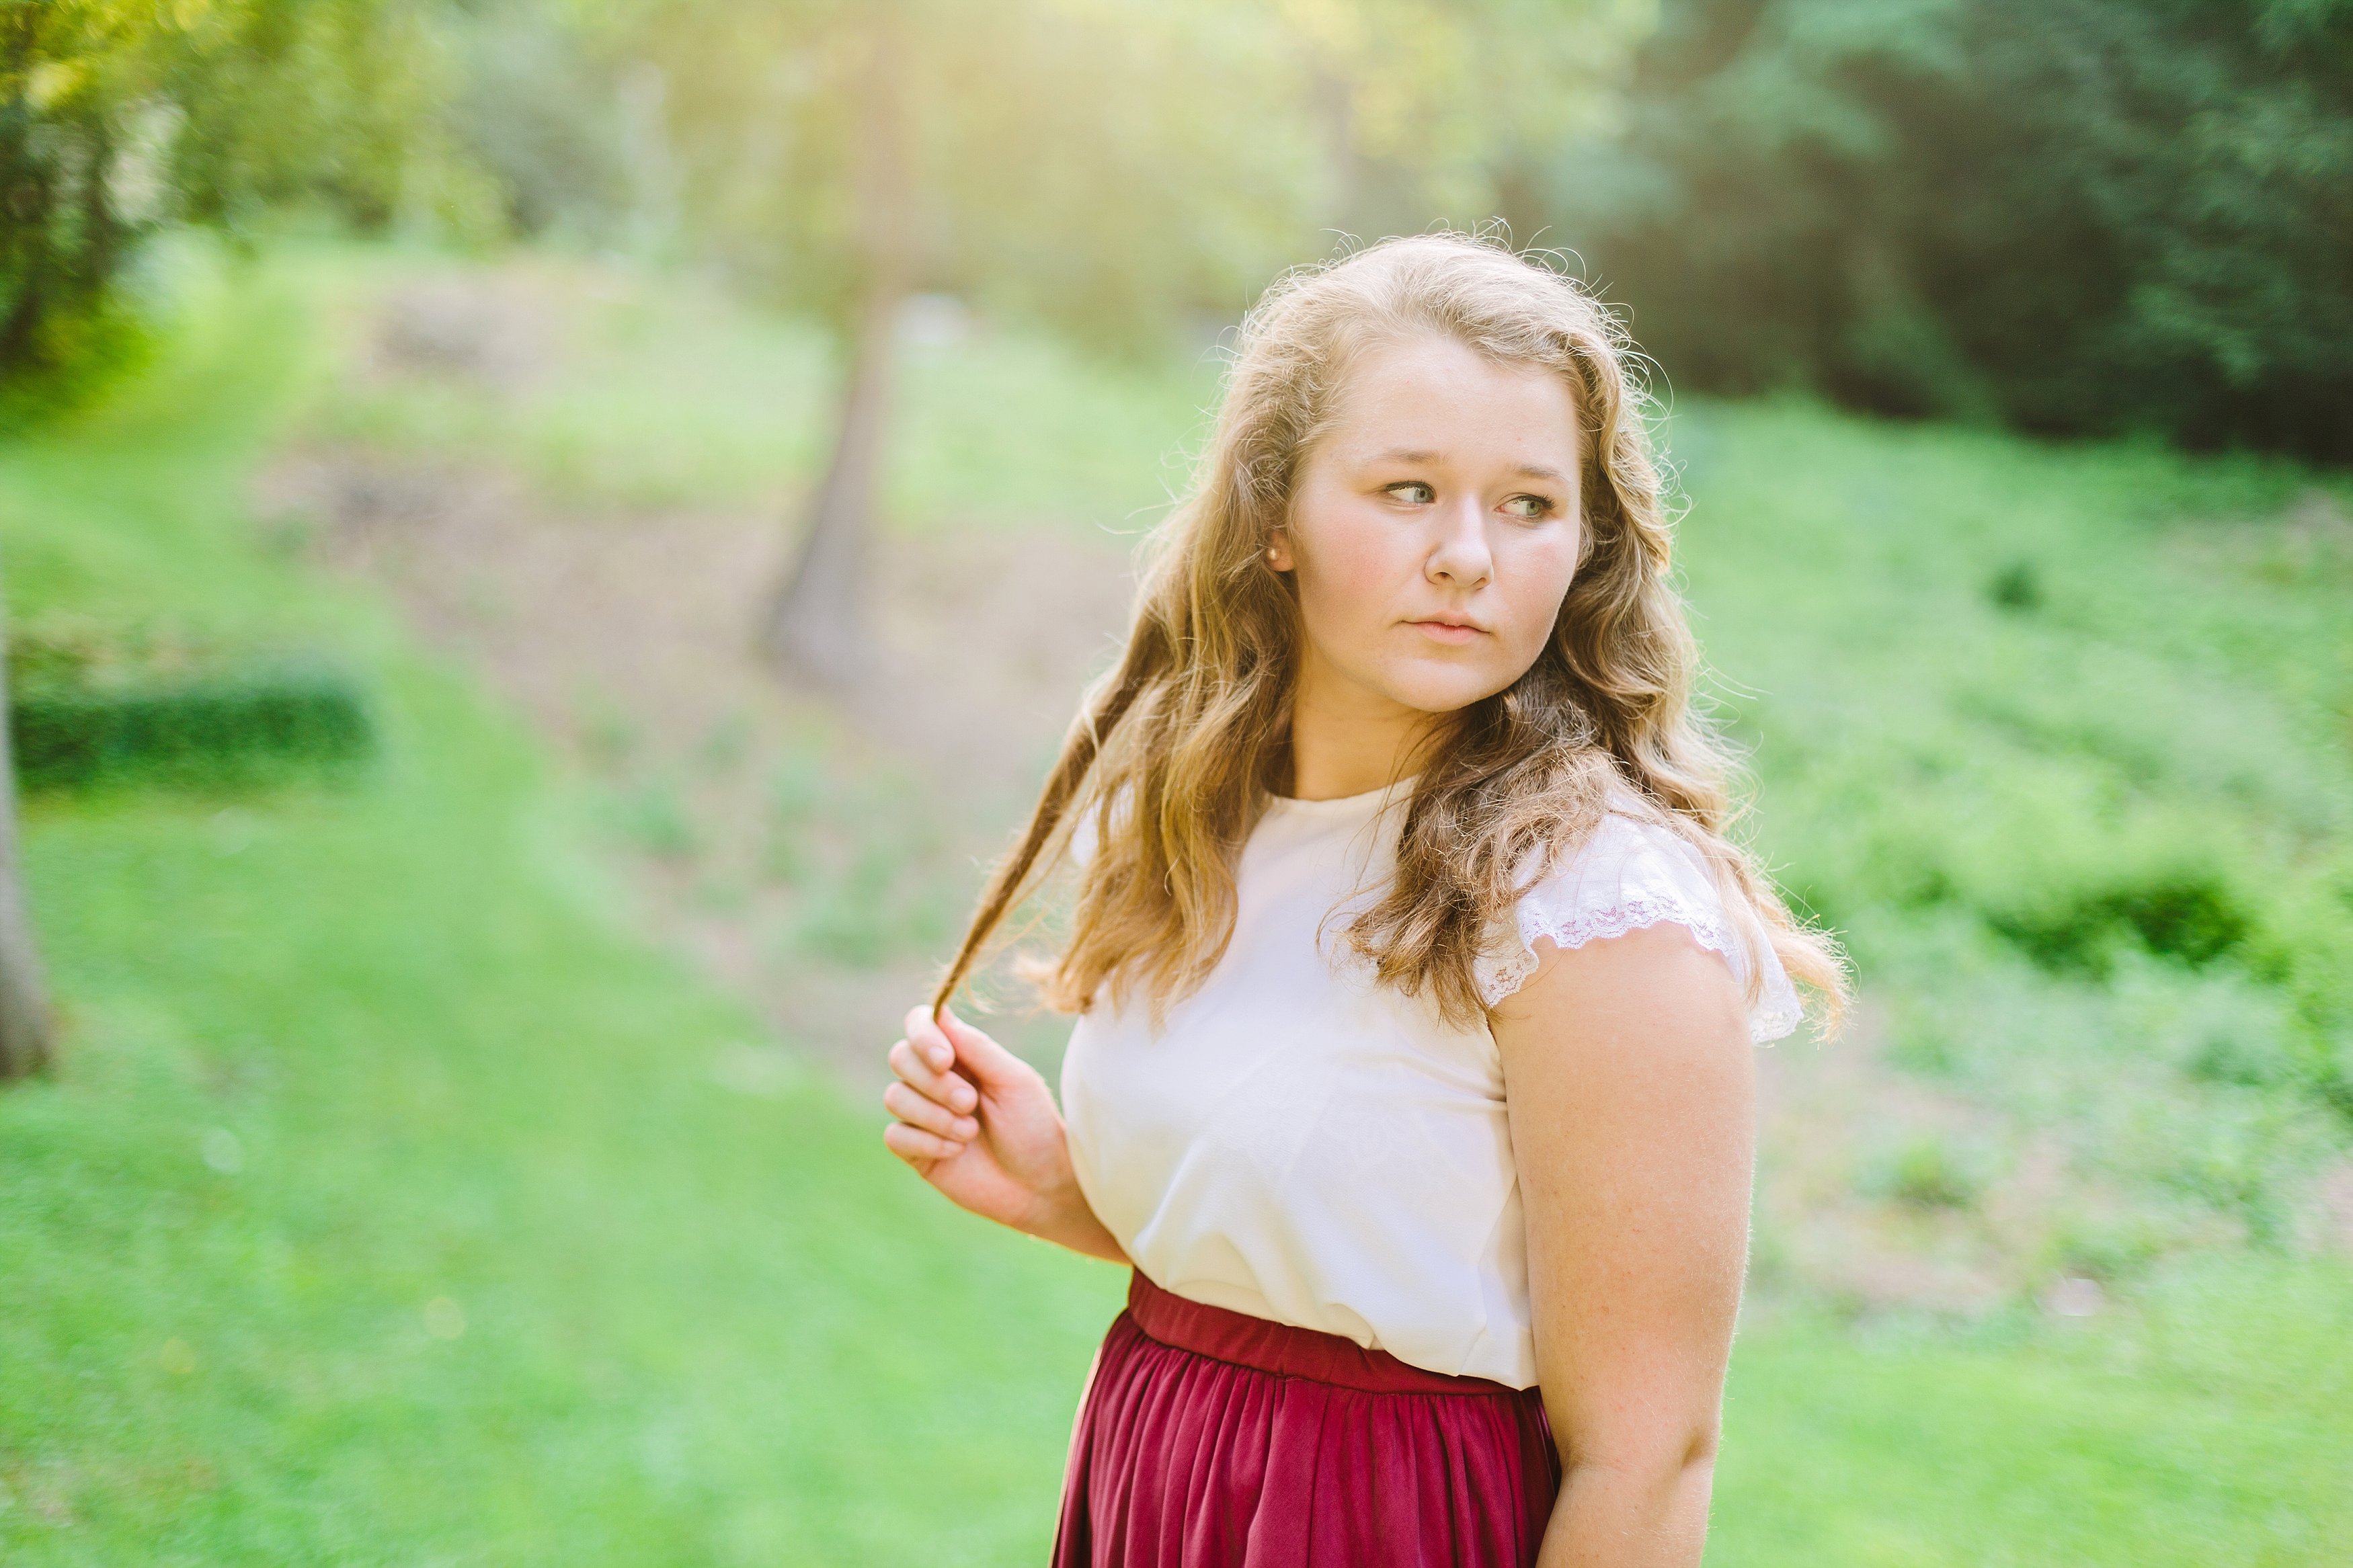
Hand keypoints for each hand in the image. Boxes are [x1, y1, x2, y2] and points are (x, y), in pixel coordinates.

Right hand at [882, 1004, 1127, 1261]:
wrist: (1041, 1185)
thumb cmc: (1034, 1127)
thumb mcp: (1013, 1080)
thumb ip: (976, 1047)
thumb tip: (940, 1011)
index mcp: (961, 1055)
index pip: (920, 1024)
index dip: (922, 1036)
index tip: (945, 1060)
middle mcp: (935, 1081)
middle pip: (900, 1057)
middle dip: (934, 1082)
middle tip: (970, 1102)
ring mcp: (923, 1116)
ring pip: (894, 1097)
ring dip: (935, 1115)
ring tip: (971, 1132)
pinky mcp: (916, 1151)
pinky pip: (895, 1136)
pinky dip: (926, 1142)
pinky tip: (956, 1152)